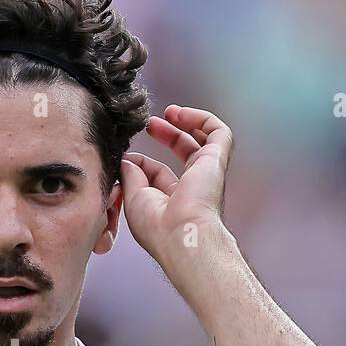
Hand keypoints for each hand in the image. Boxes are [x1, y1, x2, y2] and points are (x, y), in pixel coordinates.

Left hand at [119, 104, 233, 262]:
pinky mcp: (216, 160)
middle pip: (184, 152)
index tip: (127, 158)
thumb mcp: (133, 197)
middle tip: (150, 124)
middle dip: (167, 135)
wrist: (180, 233)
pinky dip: (201, 118)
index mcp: (173, 201)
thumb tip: (127, 159)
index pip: (159, 174)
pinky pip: (218, 132)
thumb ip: (130, 175)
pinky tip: (182, 114)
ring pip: (205, 140)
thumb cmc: (157, 227)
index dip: (143, 162)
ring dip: (187, 122)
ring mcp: (207, 173)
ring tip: (170, 112)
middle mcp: (193, 187)